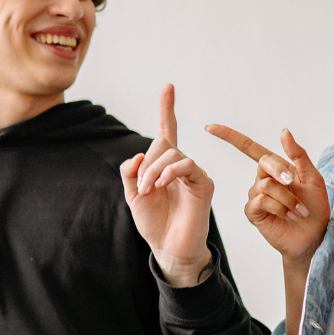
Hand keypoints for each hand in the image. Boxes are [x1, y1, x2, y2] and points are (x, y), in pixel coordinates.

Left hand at [120, 84, 215, 286]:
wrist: (168, 248)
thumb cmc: (153, 222)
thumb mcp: (133, 195)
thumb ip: (130, 172)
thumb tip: (138, 156)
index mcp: (163, 164)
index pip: (166, 131)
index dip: (167, 109)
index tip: (168, 87)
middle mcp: (180, 165)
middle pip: (162, 145)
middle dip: (146, 164)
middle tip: (141, 188)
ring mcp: (193, 174)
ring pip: (172, 154)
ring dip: (154, 171)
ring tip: (148, 191)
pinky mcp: (203, 184)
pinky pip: (187, 165)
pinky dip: (170, 172)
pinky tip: (161, 185)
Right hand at [204, 125, 328, 261]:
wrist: (314, 236)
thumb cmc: (315, 208)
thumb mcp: (313, 177)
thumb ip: (298, 154)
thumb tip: (284, 132)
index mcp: (276, 169)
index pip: (249, 148)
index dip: (230, 136)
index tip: (210, 127)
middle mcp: (263, 180)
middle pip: (263, 163)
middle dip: (280, 172)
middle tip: (294, 183)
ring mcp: (256, 196)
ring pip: (265, 185)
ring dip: (287, 198)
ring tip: (299, 210)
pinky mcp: (254, 212)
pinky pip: (260, 201)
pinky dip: (279, 207)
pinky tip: (289, 215)